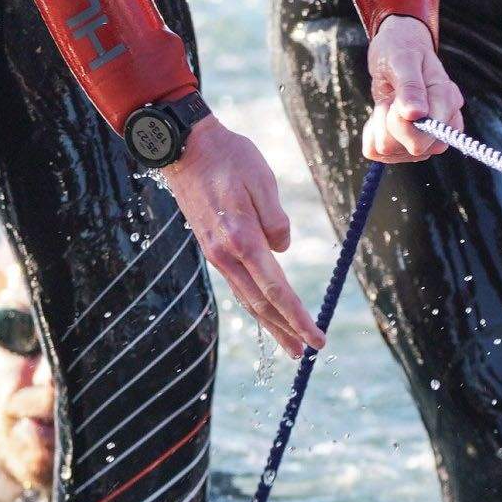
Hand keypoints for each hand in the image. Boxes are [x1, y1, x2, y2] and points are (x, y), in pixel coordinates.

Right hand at [157, 113, 318, 354]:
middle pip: (260, 303)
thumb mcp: (262, 178)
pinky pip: (237, 283)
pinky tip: (264, 310)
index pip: (276, 289)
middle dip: (285, 330)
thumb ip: (275, 218)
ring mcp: (215, 253)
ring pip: (247, 298)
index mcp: (242, 238)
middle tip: (306, 353)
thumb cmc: (228, 157)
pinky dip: (254, 303)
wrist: (184, 148)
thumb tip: (282, 248)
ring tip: (288, 344)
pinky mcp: (211, 247)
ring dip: (270, 323)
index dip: (298, 317)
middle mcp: (225, 253)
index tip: (317, 337)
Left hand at [361, 15, 461, 164]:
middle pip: (413, 148)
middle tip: (393, 96)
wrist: (396, 50)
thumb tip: (416, 114)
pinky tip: (382, 113)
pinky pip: (375, 152)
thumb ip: (410, 86)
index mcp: (448, 102)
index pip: (426, 135)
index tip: (396, 96)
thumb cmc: (402, 50)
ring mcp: (424, 140)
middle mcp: (442, 127)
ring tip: (389, 100)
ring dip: (380, 124)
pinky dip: (370, 131)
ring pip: (390, 151)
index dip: (402, 119)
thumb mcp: (403, 59)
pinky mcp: (402, 147)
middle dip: (390, 122)